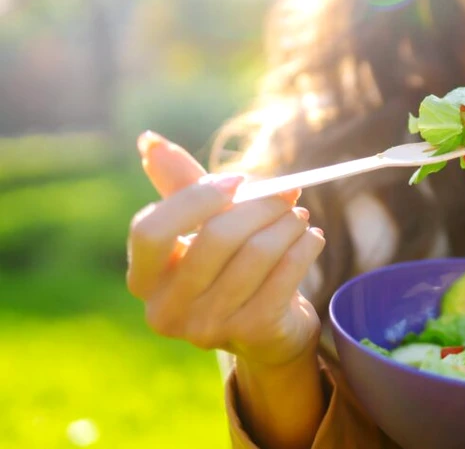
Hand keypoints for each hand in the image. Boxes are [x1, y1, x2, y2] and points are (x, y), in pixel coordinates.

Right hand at [126, 131, 326, 368]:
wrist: (265, 330)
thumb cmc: (226, 267)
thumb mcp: (201, 226)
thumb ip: (179, 185)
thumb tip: (149, 140)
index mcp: (143, 279)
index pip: (150, 231)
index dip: (196, 198)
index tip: (238, 180)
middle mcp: (166, 310)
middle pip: (215, 238)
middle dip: (260, 205)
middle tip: (288, 192)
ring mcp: (208, 328)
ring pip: (256, 253)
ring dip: (288, 224)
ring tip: (299, 215)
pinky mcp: (252, 332)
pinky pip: (286, 274)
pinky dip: (305, 247)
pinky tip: (313, 238)